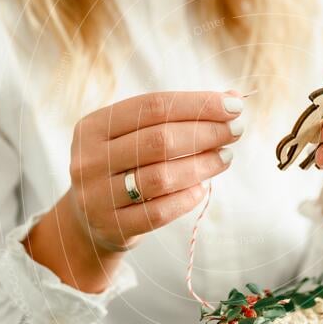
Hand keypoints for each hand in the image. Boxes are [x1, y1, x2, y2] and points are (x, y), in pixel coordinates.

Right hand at [25, 91, 243, 291]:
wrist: (87, 220)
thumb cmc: (123, 166)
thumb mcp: (136, 135)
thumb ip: (178, 115)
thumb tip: (232, 96)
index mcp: (94, 126)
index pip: (153, 106)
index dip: (198, 104)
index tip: (234, 106)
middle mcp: (89, 159)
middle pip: (159, 140)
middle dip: (206, 133)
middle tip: (235, 131)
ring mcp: (97, 196)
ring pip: (161, 177)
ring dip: (202, 165)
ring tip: (225, 157)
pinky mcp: (112, 227)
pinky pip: (159, 212)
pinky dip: (187, 198)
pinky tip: (203, 188)